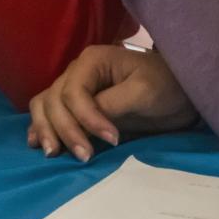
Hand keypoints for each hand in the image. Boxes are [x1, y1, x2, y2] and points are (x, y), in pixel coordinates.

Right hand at [27, 45, 198, 161]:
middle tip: (85, 157)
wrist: (180, 93)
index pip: (73, 92)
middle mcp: (76, 73)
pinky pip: (48, 114)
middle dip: (65, 130)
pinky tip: (37, 145)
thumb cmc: (167, 86)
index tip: (112, 139)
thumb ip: (114, 104)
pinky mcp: (76, 108)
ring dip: (45, 129)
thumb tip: (88, 124)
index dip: (86, 118)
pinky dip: (41, 128)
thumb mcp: (145, 92)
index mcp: (92, 61)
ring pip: (44, 106)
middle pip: (54, 101)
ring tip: (53, 154)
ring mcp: (73, 89)